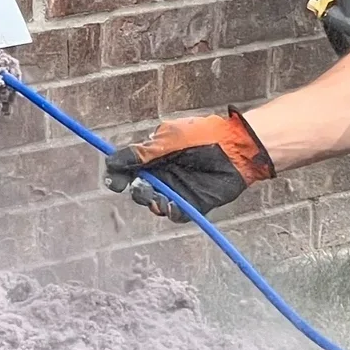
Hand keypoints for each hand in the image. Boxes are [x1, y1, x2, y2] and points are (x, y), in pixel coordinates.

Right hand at [104, 108, 273, 222]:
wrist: (238, 148)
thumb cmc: (205, 136)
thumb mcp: (169, 139)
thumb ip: (141, 153)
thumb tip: (111, 160)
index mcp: (156, 155)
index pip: (130, 168)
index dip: (120, 175)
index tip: (115, 182)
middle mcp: (165, 173)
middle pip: (141, 189)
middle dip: (138, 192)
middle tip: (143, 188)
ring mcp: (179, 188)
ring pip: (156, 203)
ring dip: (154, 203)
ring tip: (159, 198)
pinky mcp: (194, 202)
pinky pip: (177, 213)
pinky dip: (172, 212)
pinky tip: (173, 206)